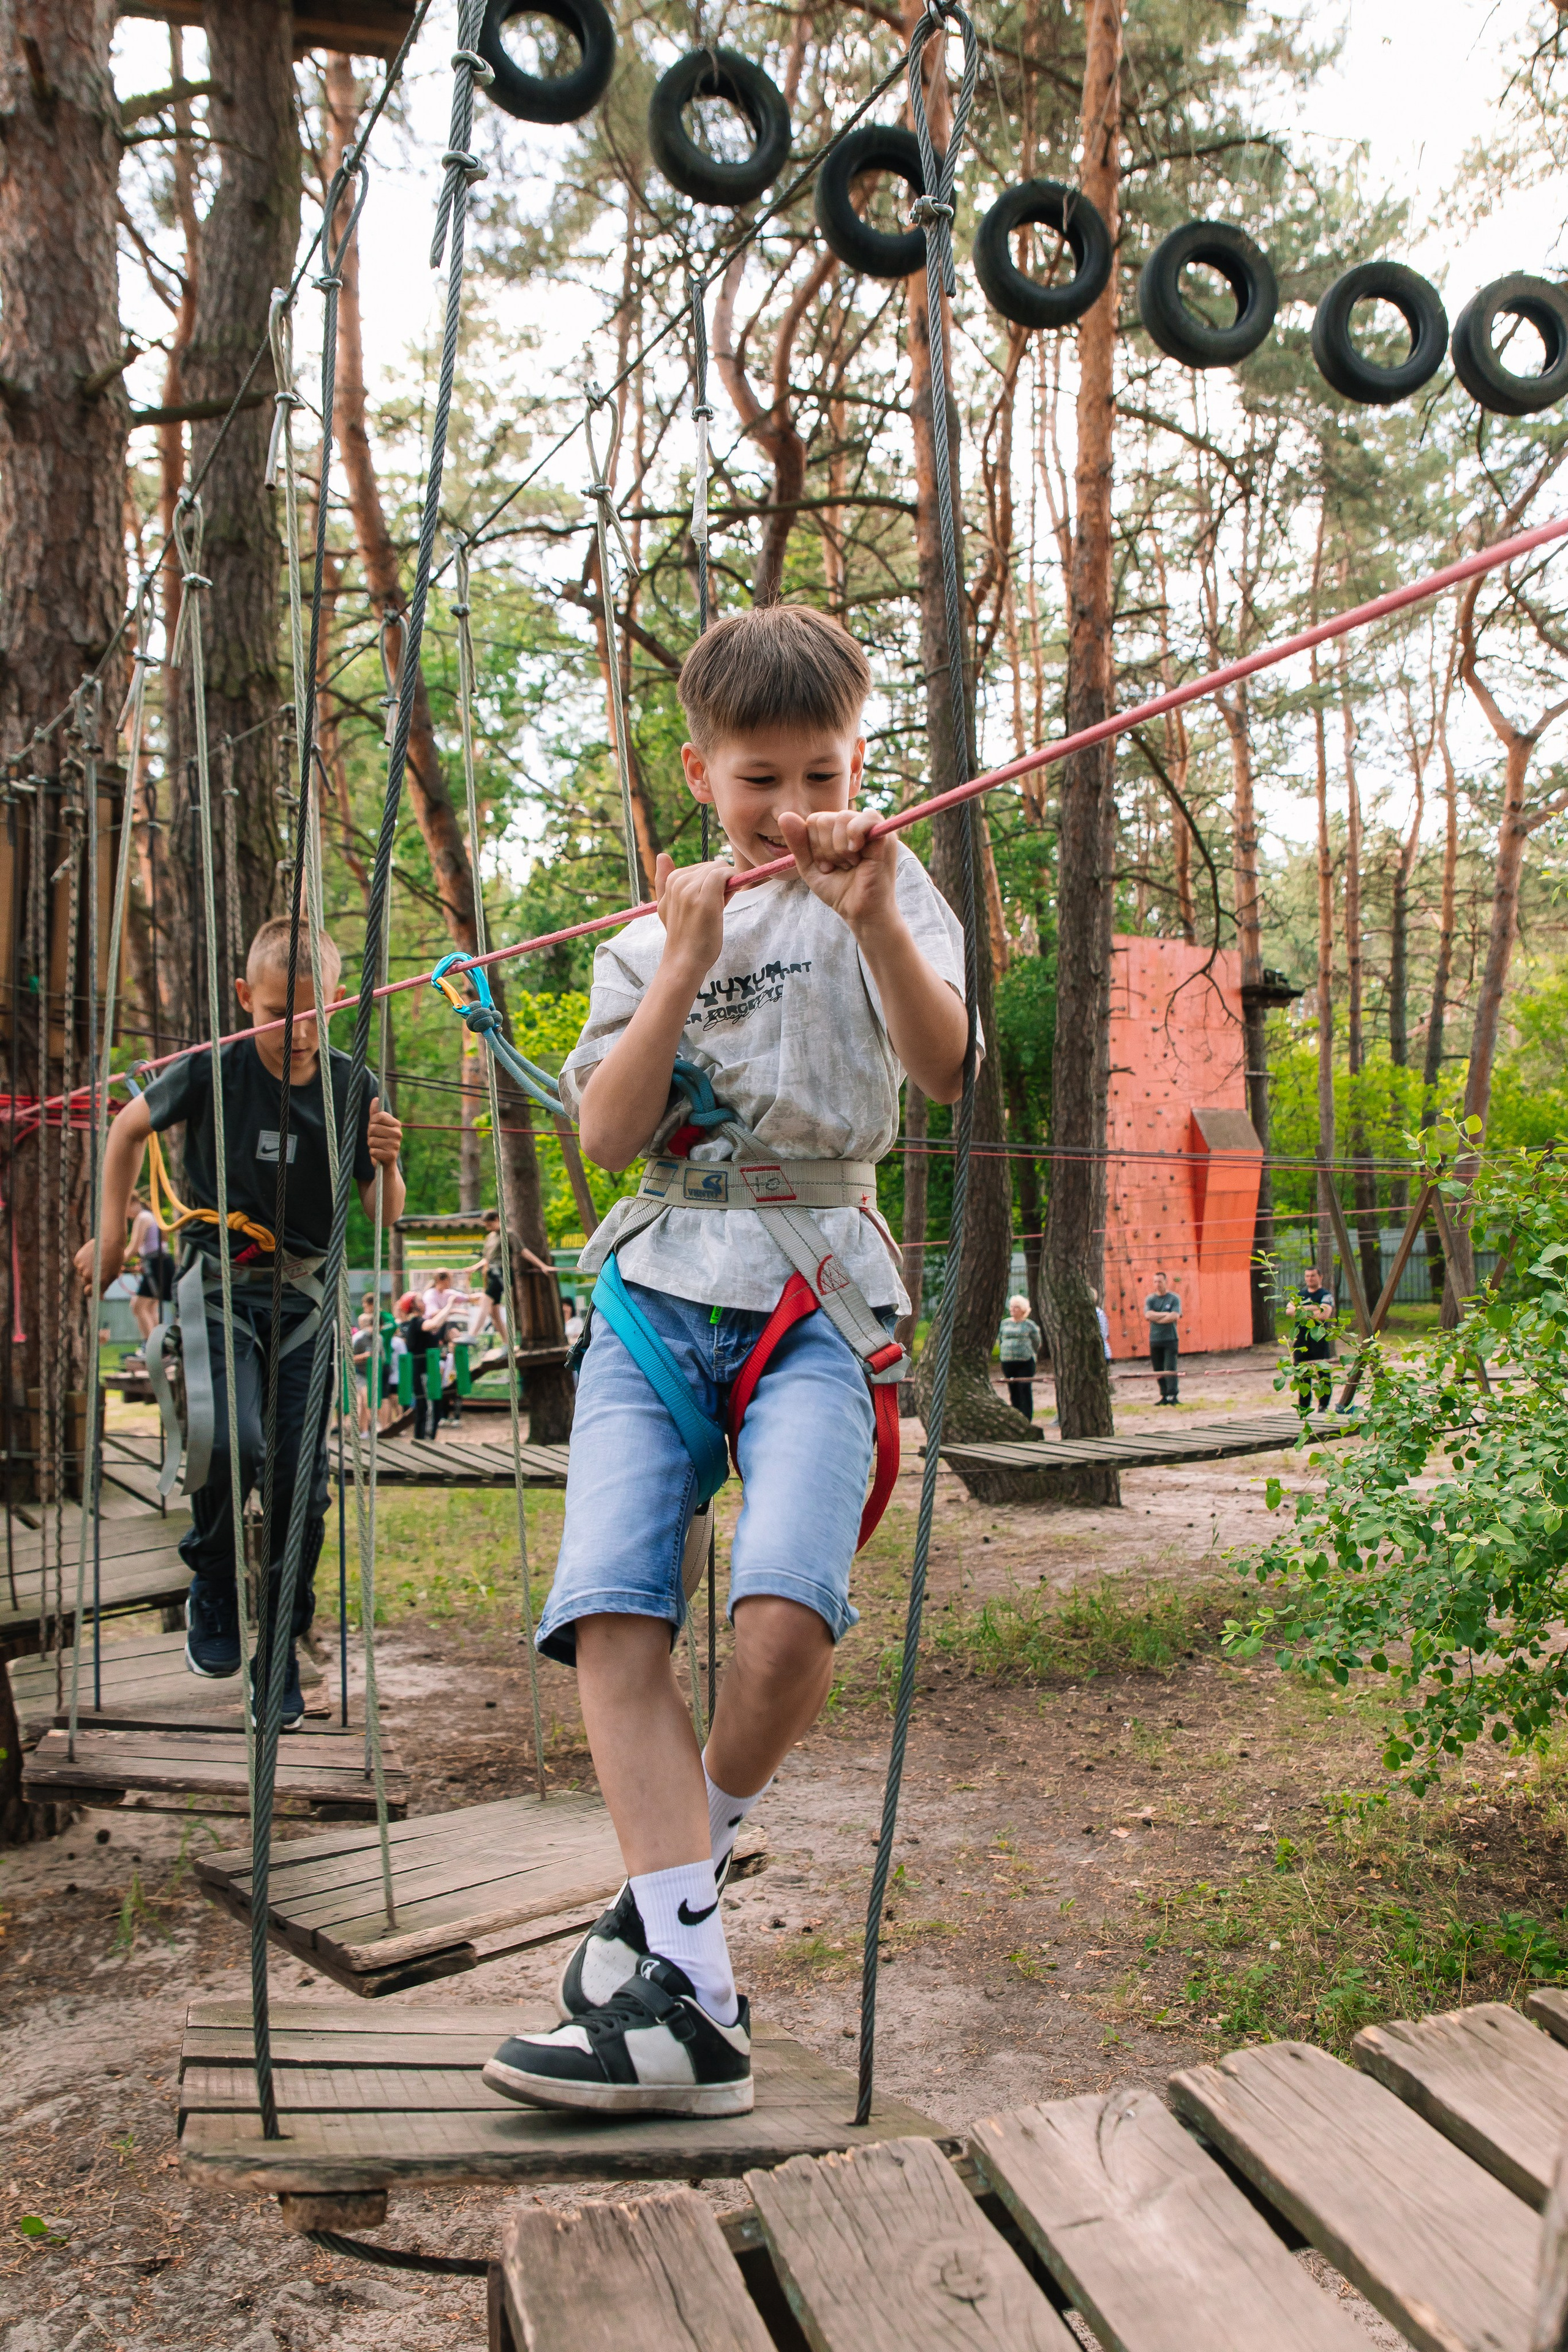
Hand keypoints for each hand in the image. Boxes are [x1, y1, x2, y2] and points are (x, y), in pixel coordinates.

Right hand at [75, 1236, 123, 1293]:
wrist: (110, 1241)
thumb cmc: (115, 1259)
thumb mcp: (113, 1274)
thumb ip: (105, 1286)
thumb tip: (100, 1297)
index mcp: (99, 1281)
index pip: (89, 1293)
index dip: (90, 1291)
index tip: (92, 1288)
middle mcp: (88, 1276)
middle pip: (86, 1282)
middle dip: (91, 1278)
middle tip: (99, 1267)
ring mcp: (81, 1268)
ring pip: (82, 1273)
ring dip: (87, 1269)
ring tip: (96, 1259)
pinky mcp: (77, 1260)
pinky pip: (79, 1265)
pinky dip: (83, 1262)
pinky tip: (91, 1256)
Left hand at [367, 1095, 401, 1167]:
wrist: (386, 1162)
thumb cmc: (381, 1141)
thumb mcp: (377, 1126)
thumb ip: (375, 1113)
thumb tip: (376, 1099)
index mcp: (396, 1124)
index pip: (379, 1116)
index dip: (372, 1122)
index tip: (375, 1127)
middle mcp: (398, 1134)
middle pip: (373, 1128)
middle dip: (370, 1135)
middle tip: (376, 1140)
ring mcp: (396, 1145)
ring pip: (371, 1140)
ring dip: (371, 1145)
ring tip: (378, 1147)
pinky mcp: (391, 1156)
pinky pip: (373, 1151)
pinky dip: (373, 1153)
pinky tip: (379, 1155)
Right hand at [653, 853, 729, 976]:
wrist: (684, 960)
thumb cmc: (682, 935)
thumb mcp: (667, 906)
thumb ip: (664, 881)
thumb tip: (662, 855)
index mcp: (671, 881)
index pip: (701, 867)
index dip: (710, 881)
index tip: (711, 898)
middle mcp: (679, 882)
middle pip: (712, 866)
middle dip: (719, 880)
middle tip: (718, 902)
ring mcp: (691, 890)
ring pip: (719, 868)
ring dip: (727, 882)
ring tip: (721, 904)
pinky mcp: (706, 899)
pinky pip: (723, 874)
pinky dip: (732, 878)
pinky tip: (731, 894)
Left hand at [776, 808, 897, 933]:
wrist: (861, 913)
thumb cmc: (840, 891)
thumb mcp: (811, 868)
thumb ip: (798, 843)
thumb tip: (784, 815)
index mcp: (837, 831)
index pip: (814, 820)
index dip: (813, 844)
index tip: (825, 866)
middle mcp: (854, 826)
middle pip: (825, 819)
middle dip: (825, 848)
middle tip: (838, 867)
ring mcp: (871, 829)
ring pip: (842, 818)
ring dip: (838, 847)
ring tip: (849, 864)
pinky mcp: (885, 836)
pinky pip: (866, 818)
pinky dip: (855, 834)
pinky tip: (855, 852)